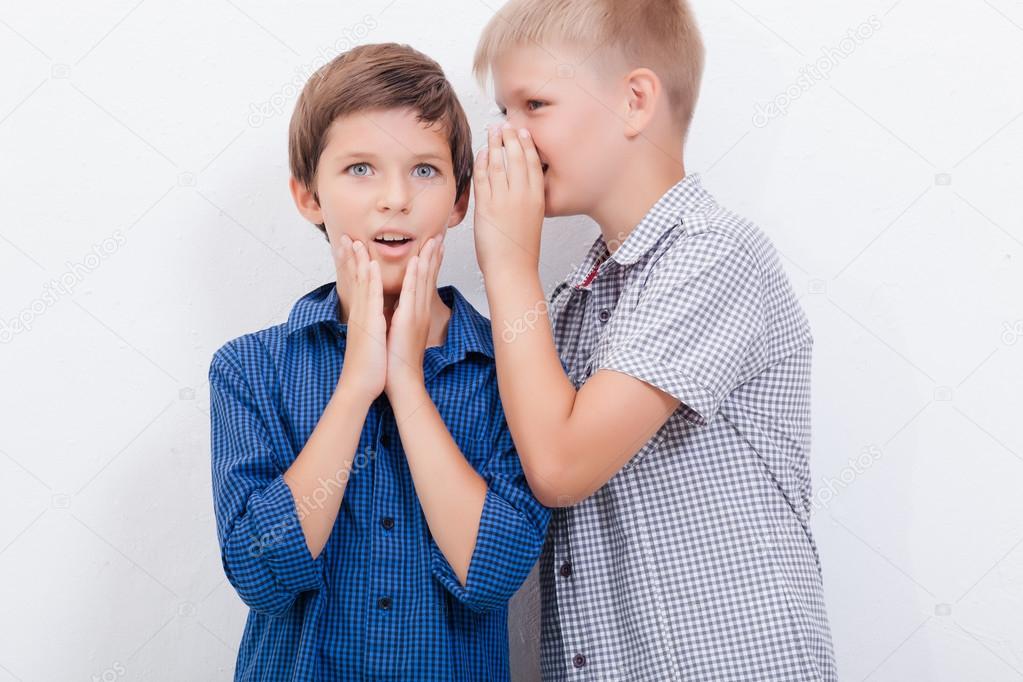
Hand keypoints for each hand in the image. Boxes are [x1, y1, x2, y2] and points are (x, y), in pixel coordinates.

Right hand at [334, 235, 386, 402]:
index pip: (357, 286)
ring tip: (356, 241)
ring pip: (361, 283)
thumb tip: (370, 319)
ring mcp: (363, 317)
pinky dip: (371, 280)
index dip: (353, 267)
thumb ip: (368, 326)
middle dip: (350, 257)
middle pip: (354, 280)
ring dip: (359, 261)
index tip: (351, 249)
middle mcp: (359, 313)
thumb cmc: (367, 366)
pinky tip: (370, 265)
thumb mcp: (368, 340)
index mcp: (361, 316)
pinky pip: (372, 298)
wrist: (360, 386)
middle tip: (345, 237)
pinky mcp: (370, 324)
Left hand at [384, 237, 442, 397]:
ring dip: (428, 259)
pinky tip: (417, 260)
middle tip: (440, 236)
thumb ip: (402, 318)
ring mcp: (416, 314)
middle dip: (434, 255)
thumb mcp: (401, 334)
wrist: (402, 381)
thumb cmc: (399, 361)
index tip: (435, 247)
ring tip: (433, 240)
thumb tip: (398, 309)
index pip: (426, 283)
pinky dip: (415, 275)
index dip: (431, 264)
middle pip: (429, 278)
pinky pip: (412, 292)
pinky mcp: (407, 319)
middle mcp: (421, 311)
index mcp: (418, 314)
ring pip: (424, 281)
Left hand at [472, 123, 544, 276]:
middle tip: (505, 124)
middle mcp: (523, 195)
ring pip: (500, 163)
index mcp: (537, 198)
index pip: (533, 163)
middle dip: (511, 137)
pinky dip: (483, 161)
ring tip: (492, 131)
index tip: (522, 132)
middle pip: (517, 157)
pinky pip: (484, 177)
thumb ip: (528, 200)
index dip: (527, 144)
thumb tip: (521, 185)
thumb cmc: (521, 250)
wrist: (512, 269)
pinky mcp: (487, 206)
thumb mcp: (532, 219)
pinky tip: (482, 152)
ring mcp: (505, 200)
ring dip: (496, 144)